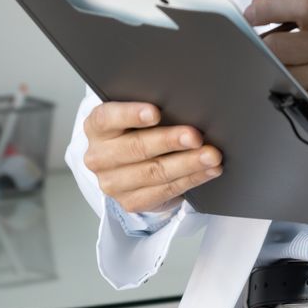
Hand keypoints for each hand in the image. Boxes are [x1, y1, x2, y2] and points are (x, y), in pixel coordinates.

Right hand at [80, 100, 221, 212]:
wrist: (125, 166)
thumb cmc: (135, 131)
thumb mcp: (134, 116)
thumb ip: (150, 111)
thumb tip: (184, 106)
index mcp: (96, 127)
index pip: (108, 118)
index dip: (131, 115)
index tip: (155, 112)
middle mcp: (99, 156)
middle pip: (137, 147)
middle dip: (170, 141)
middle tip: (195, 137)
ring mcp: (113, 183)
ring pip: (154, 172)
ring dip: (188, 163)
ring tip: (211, 156)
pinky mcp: (130, 202)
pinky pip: (165, 190)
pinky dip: (192, 179)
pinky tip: (208, 171)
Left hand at [246, 0, 307, 150]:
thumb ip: (304, 17)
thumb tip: (258, 5)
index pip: (300, 4)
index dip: (268, 7)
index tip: (251, 14)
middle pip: (277, 44)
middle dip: (264, 49)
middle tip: (265, 53)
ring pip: (278, 72)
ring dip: (272, 73)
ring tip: (285, 73)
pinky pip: (287, 97)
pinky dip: (283, 93)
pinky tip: (293, 91)